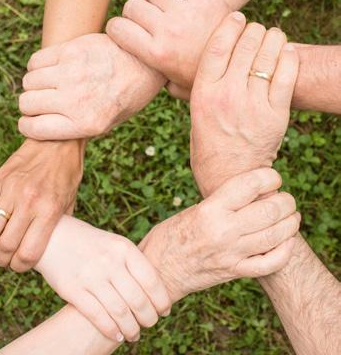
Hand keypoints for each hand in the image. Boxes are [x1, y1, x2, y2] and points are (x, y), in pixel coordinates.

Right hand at [0, 139, 83, 271]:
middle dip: (2, 260)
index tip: (20, 266)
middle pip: (5, 246)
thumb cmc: (67, 174)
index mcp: (49, 211)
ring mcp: (10, 191)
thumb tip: (48, 245)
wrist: (57, 142)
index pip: (28, 252)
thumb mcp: (70, 202)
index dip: (21, 266)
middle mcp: (29, 203)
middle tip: (4, 260)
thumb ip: (58, 224)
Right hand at [18, 33, 165, 139]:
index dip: (28, 126)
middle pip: (26, 104)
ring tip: (51, 86)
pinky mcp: (70, 50)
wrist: (144, 65)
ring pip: (28, 82)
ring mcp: (72, 73)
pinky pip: (35, 61)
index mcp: (86, 124)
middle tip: (43, 104)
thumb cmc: (126, 98)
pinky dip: (38, 67)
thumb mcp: (108, 124)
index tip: (32, 122)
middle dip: (31, 106)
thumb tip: (44, 127)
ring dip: (35, 86)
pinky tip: (52, 70)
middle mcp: (76, 100)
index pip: (33, 129)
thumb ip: (77, 128)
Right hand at [35, 217, 170, 342]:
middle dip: (149, 318)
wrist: (55, 236)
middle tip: (151, 324)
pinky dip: (111, 330)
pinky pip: (97, 315)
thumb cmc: (92, 244)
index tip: (164, 311)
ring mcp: (90, 275)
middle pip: (138, 299)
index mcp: (124, 248)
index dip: (161, 300)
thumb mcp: (116, 244)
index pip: (151, 280)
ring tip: (135, 335)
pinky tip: (117, 335)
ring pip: (120, 312)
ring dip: (132, 329)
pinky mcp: (72, 289)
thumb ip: (133, 263)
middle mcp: (110, 261)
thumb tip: (156, 292)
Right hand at [106, 0, 230, 98]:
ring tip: (166, 12)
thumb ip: (155, 80)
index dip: (116, 28)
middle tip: (148, 23)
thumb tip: (140, 78)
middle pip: (133, 6)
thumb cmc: (204, 76)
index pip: (118, 28)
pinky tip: (182, 3)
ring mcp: (185, 12)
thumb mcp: (176, 86)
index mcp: (157, 54)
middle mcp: (167, 31)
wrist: (239, 59)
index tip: (123, 32)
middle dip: (136, 14)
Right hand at [141, 168, 299, 301]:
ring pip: (276, 235)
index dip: (269, 177)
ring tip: (290, 216)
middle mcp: (223, 231)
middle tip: (285, 199)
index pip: (249, 185)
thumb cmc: (169, 236)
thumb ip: (220, 204)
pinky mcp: (234, 272)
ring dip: (290, 223)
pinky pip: (270, 263)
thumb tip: (251, 194)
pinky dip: (285, 251)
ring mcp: (231, 254)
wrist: (158, 271)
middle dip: (286, 201)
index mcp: (209, 210)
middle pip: (270, 210)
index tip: (273, 178)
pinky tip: (286, 241)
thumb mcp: (191, 211)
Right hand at [190, 13, 298, 196]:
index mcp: (203, 95)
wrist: (229, 177)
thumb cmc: (208, 147)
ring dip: (273, 39)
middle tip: (256, 32)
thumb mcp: (194, 118)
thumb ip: (193, 93)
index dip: (229, 26)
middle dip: (254, 31)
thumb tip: (180, 76)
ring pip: (268, 55)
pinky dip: (289, 57)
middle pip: (246, 44)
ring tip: (273, 38)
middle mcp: (227, 96)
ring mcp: (253, 105)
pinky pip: (287, 74)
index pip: (218, 46)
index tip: (237, 19)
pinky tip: (286, 53)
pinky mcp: (275, 115)